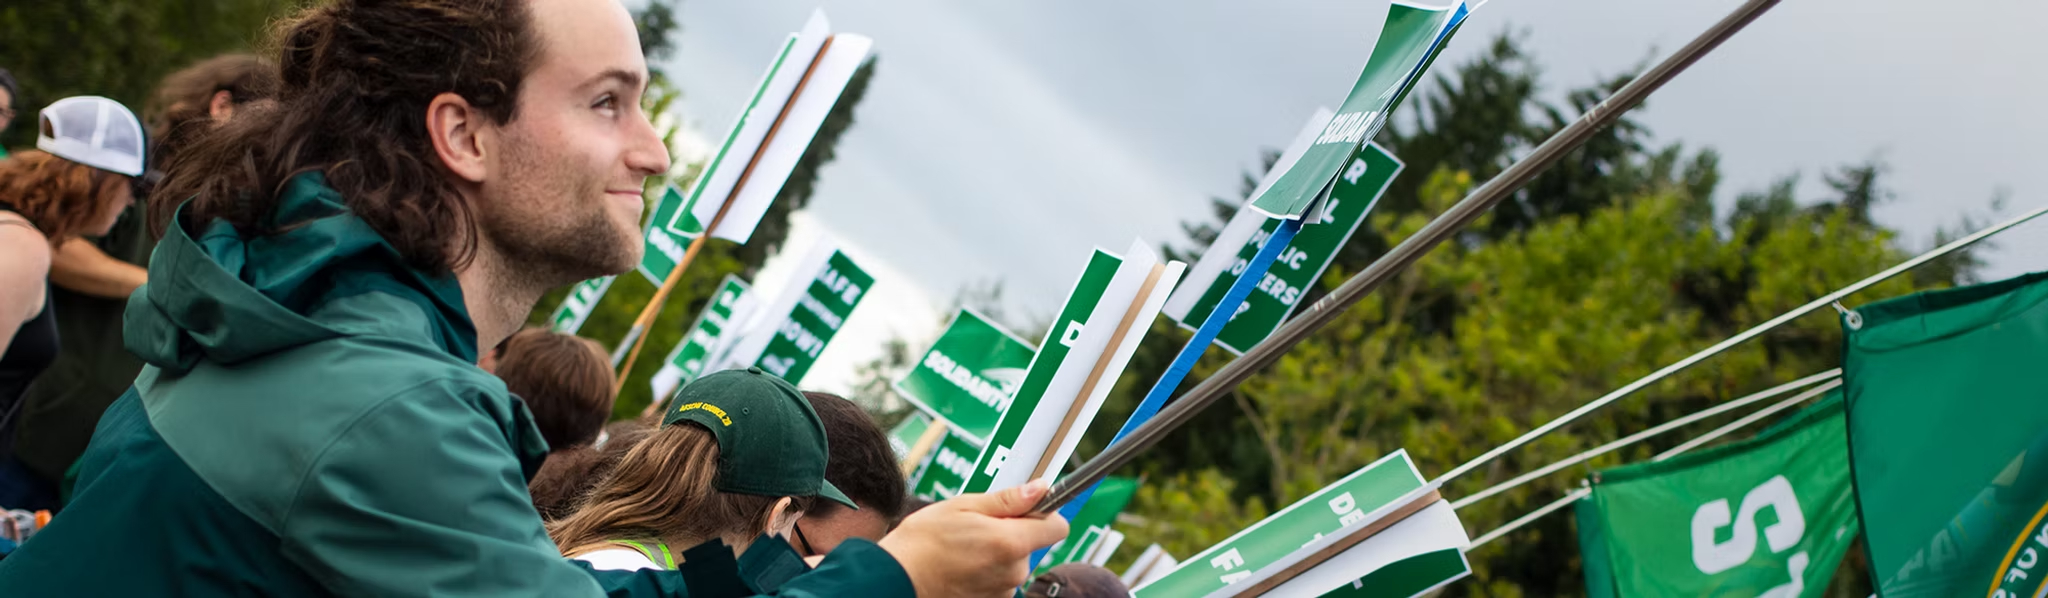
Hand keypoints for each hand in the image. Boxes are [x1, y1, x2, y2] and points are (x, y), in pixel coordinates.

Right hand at [878, 480, 1069, 596]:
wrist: (897, 578)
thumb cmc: (924, 541)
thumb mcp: (964, 506)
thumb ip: (1008, 500)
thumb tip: (1041, 488)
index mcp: (1011, 542)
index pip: (1057, 527)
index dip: (1044, 514)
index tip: (1025, 509)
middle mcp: (1013, 572)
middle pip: (1031, 545)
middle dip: (1011, 532)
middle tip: (977, 526)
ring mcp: (1003, 592)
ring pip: (1014, 563)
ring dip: (997, 553)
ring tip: (964, 548)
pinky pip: (1000, 580)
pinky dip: (986, 572)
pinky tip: (962, 565)